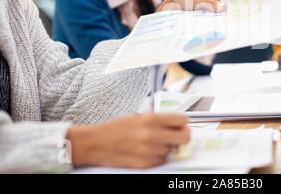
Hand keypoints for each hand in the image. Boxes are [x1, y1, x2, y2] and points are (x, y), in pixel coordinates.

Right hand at [66, 113, 189, 168]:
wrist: (95, 144)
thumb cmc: (117, 128)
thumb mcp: (140, 116)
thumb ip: (162, 120)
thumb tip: (183, 126)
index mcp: (151, 119)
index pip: (183, 120)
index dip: (183, 123)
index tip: (180, 125)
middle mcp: (153, 135)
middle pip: (185, 138)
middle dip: (182, 136)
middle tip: (175, 135)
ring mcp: (150, 151)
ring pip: (174, 150)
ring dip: (168, 147)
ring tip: (153, 142)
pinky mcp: (146, 164)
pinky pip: (163, 160)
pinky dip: (159, 156)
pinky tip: (147, 150)